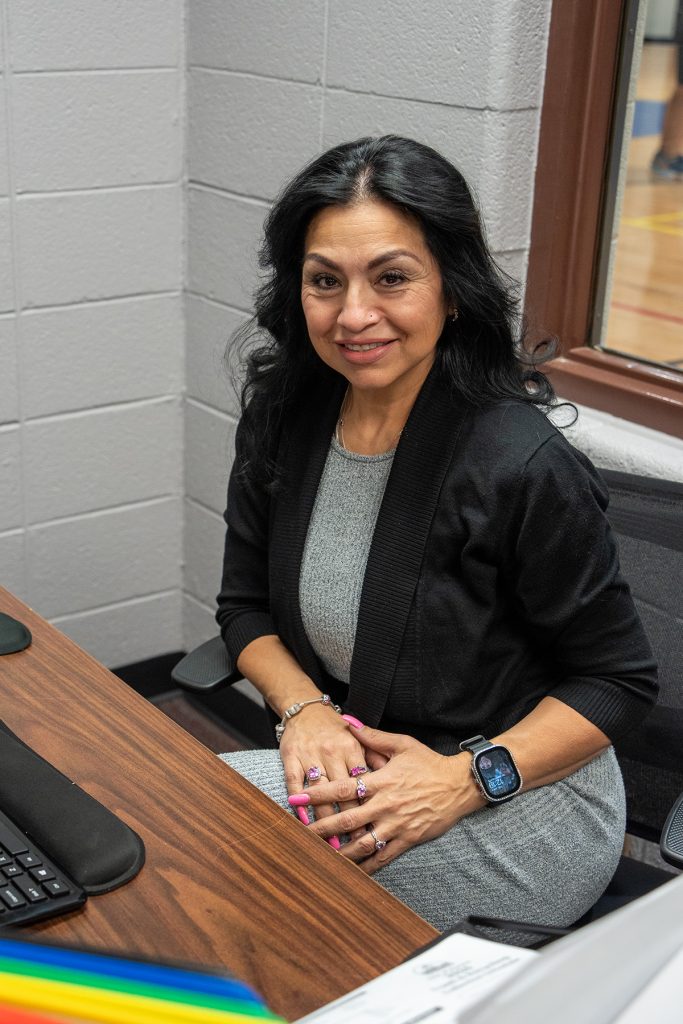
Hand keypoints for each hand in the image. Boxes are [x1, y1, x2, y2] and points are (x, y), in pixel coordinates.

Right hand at [279, 705, 369, 844]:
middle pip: (342, 792)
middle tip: (356, 843)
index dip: (368, 807)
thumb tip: (390, 776)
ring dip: (325, 819)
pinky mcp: (291, 756)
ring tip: (331, 843)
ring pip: (318, 791)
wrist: (306, 709)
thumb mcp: (358, 739)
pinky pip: (294, 781)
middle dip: (349, 820)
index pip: (362, 783)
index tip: (375, 829)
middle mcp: (331, 752)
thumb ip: (375, 754)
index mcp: (351, 748)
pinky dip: (299, 801)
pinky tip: (303, 819)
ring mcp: (310, 755)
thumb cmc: (335, 728)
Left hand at [295, 722, 484, 871]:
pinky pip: (384, 855)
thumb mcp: (402, 744)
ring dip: (341, 851)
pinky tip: (353, 870)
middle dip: (322, 827)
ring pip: (363, 842)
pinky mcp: (409, 838)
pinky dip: (368, 865)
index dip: (319, 793)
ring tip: (321, 857)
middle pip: (348, 819)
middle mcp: (387, 804)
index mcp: (382, 780)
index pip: (344, 788)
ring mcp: (398, 824)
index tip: (298, 798)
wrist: (460, 784)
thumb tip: (348, 722)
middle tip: (300, 834)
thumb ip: (372, 737)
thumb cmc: (429, 763)